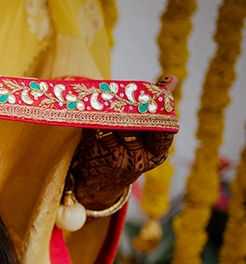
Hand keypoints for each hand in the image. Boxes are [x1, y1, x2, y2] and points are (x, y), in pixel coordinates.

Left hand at [71, 75, 177, 209]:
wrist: (102, 183)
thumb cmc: (131, 152)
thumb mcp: (149, 139)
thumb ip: (157, 109)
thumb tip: (172, 79)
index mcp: (156, 154)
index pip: (163, 131)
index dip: (160, 112)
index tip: (158, 95)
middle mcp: (137, 159)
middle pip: (135, 127)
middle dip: (131, 108)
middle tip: (128, 91)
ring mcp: (114, 158)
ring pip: (112, 127)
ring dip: (109, 109)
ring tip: (107, 94)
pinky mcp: (94, 154)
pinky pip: (94, 129)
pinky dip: (93, 116)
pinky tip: (91, 105)